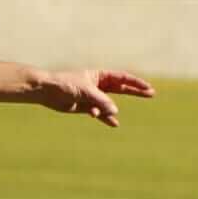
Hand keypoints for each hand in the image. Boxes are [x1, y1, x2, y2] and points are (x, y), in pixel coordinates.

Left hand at [34, 70, 154, 127]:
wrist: (46, 91)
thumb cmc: (65, 84)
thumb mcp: (86, 91)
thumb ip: (101, 101)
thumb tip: (115, 112)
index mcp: (99, 75)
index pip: (122, 78)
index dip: (136, 83)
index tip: (148, 88)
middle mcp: (98, 85)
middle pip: (121, 88)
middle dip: (135, 92)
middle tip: (151, 94)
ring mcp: (93, 96)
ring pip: (109, 103)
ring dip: (112, 110)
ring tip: (114, 117)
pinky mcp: (86, 107)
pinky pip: (100, 113)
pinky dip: (106, 118)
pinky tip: (113, 123)